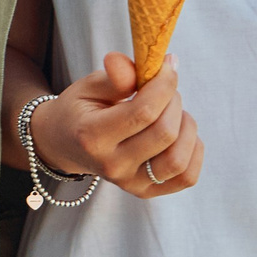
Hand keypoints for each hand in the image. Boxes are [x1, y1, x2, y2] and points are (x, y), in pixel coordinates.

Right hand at [30, 53, 202, 198]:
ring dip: (186, 127)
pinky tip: (180, 133)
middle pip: (165, 134)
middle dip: (174, 101)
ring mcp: (129, 183)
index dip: (164, 84)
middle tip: (164, 88)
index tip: (168, 66)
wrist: (63, 144)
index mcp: (92, 136)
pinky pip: (186, 177)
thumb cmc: (80, 110)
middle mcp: (111, 166)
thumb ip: (116, 75)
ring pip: (178, 160)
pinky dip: (193, 151)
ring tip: (173, 111)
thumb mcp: (89, 86)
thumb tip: (148, 65)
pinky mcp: (145, 191)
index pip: (144, 112)